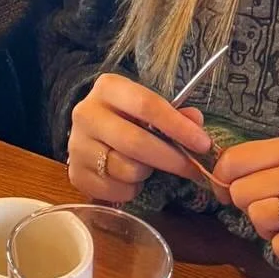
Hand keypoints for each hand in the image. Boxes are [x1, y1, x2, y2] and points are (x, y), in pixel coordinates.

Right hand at [66, 72, 216, 202]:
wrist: (90, 133)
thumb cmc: (126, 117)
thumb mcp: (147, 107)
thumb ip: (174, 114)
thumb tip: (196, 123)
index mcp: (108, 88)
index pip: (147, 105)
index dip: (178, 126)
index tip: (203, 144)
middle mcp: (87, 113)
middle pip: (136, 142)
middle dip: (171, 158)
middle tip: (193, 168)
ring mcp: (77, 144)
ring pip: (126, 168)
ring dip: (146, 173)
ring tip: (146, 166)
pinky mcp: (75, 173)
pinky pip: (116, 189)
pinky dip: (131, 189)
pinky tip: (129, 178)